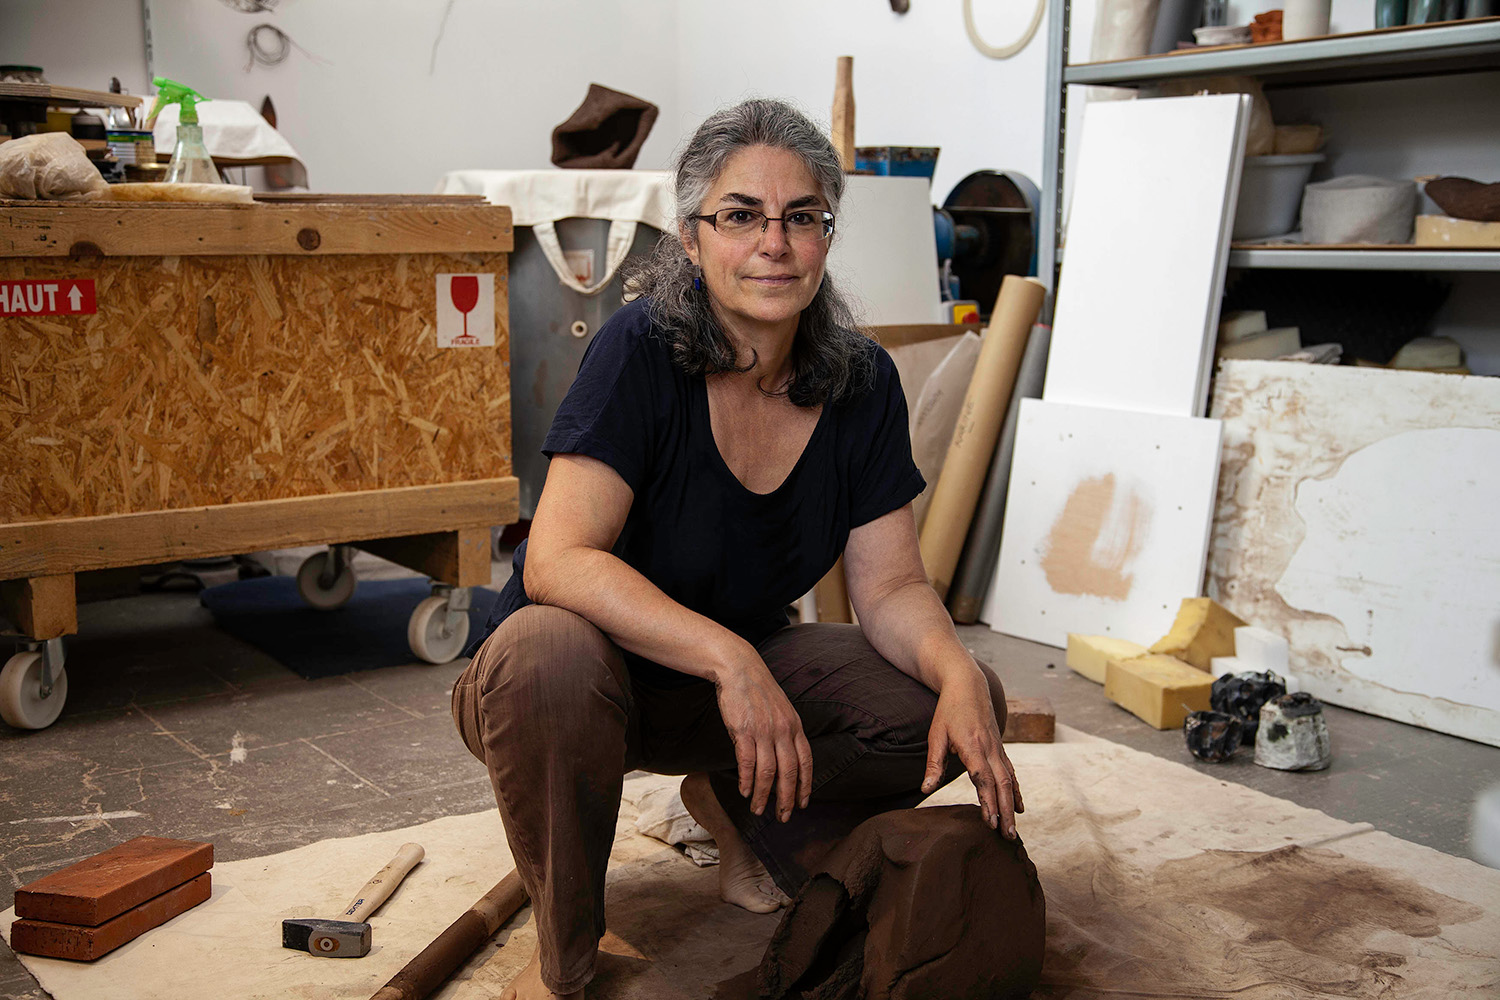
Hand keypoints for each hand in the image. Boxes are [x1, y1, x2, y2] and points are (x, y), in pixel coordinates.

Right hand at [714, 646, 813, 823]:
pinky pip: (748, 762)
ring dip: (764, 795)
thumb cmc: (758, 692)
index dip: (806, 786)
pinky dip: (747, 780)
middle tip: (783, 816)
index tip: (803, 803)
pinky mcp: (744, 730)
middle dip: (787, 798)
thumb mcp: (781, 710)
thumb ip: (784, 734)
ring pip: (768, 772)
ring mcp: (764, 731)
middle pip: (789, 772)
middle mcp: (783, 730)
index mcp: (795, 726)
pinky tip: (746, 791)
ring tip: (759, 810)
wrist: (739, 668)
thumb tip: (782, 761)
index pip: (806, 762)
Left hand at [921, 666, 1024, 837]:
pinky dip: (1016, 791)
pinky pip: (1011, 773)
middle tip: (1007, 836)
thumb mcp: (936, 735)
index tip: (991, 822)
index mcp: (972, 745)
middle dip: (1006, 811)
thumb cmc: (948, 710)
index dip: (988, 801)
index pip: (983, 778)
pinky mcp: (1000, 748)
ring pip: (1010, 780)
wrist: (968, 685)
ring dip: (1012, 805)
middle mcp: (990, 748)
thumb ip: (933, 764)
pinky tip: (1018, 806)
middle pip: (1002, 784)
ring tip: (1013, 830)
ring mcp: (998, 748)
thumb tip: (925, 789)